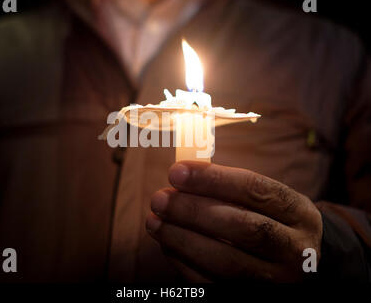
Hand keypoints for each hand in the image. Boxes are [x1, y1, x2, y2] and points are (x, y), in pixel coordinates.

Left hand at [146, 161, 322, 281]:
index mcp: (297, 213)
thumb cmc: (275, 223)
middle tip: (160, 199)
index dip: (212, 179)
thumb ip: (233, 189)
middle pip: (241, 227)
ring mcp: (276, 280)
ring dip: (182, 239)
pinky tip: (168, 245)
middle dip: (193, 211)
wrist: (307, 265)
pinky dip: (185, 264)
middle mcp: (293, 249)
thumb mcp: (269, 201)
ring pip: (226, 262)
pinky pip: (214, 284)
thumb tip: (183, 179)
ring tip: (155, 222)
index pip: (255, 190)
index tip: (177, 172)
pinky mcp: (253, 297)